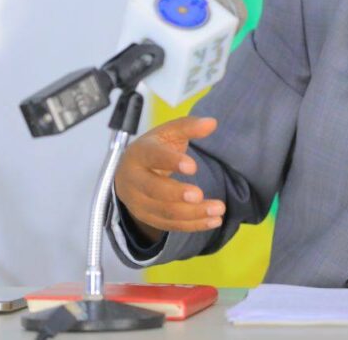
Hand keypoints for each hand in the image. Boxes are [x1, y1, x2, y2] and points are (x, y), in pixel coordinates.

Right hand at [114, 116, 224, 239]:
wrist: (129, 173)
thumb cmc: (153, 150)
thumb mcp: (167, 133)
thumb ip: (189, 127)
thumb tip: (212, 123)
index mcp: (139, 154)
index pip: (152, 157)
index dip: (171, 162)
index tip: (193, 166)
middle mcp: (134, 181)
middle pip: (154, 190)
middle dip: (177, 194)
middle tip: (200, 195)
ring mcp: (139, 203)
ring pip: (165, 212)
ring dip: (193, 213)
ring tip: (219, 209)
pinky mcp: (148, 218)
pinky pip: (171, 225)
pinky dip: (193, 225)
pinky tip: (214, 221)